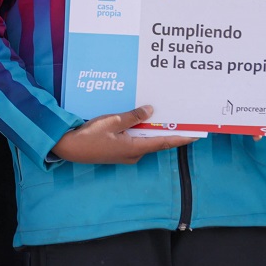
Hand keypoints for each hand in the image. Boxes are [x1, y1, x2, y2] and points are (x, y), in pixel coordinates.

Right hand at [52, 105, 196, 164]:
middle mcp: (134, 154)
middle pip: (156, 141)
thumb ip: (133, 116)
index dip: (181, 138)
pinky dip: (141, 131)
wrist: (70, 148)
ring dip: (153, 130)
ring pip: (145, 140)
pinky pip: (135, 140)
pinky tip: (141, 120)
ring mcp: (126, 154)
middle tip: (181, 119)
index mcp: (135, 148)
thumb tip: (151, 111)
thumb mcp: (112, 121)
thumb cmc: (91, 136)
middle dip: (168, 131)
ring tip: (163, 116)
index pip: (164, 142)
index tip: (195, 135)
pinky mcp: (118, 151)